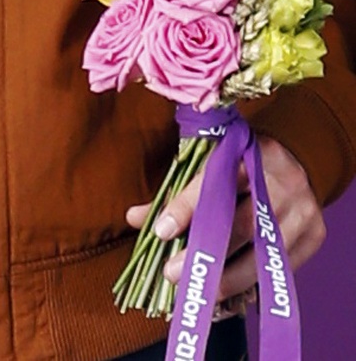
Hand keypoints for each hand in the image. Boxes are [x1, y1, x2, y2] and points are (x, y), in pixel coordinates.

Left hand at [129, 134, 325, 303]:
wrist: (297, 162)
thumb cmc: (240, 164)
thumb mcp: (210, 164)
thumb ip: (174, 192)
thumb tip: (134, 218)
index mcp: (248, 155)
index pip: (214, 184)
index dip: (186, 209)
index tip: (161, 232)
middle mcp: (281, 183)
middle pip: (242, 225)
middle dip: (206, 253)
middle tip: (173, 274)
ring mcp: (302, 212)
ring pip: (263, 253)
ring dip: (227, 278)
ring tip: (198, 292)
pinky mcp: (314, 237)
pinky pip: (280, 267)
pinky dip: (251, 282)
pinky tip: (226, 293)